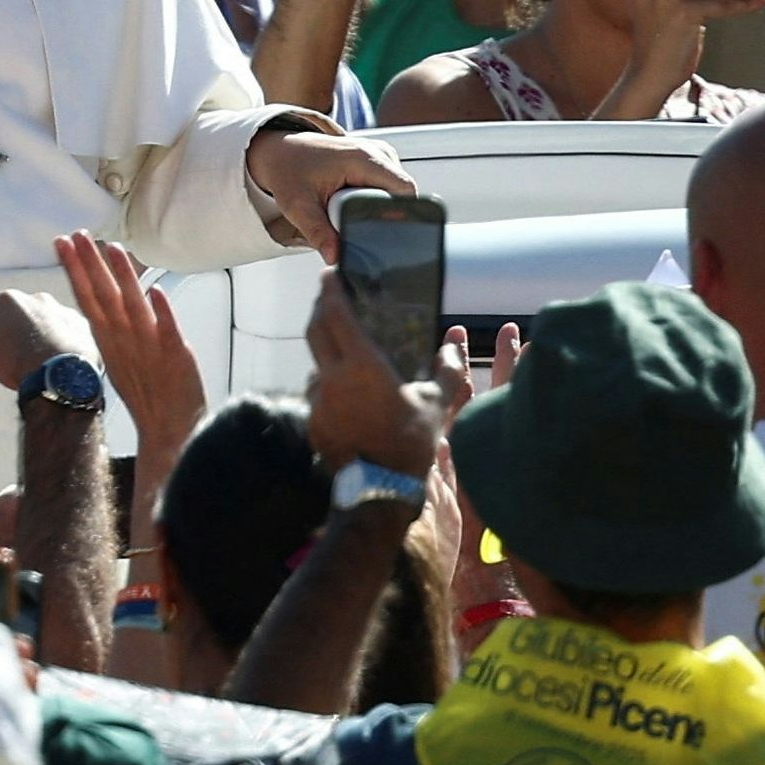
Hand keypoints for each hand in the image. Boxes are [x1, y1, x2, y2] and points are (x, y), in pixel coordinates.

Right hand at [0, 287, 97, 389]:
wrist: (62, 375)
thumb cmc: (17, 363)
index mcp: (7, 302)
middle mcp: (36, 298)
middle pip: (19, 309)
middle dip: (14, 321)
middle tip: (10, 338)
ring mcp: (62, 310)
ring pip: (46, 318)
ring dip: (40, 330)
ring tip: (38, 351)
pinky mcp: (83, 326)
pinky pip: (66, 331)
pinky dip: (61, 340)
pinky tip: (59, 355)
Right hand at [57, 234, 200, 463]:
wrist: (167, 430)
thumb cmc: (145, 394)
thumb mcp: (118, 358)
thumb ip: (112, 328)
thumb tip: (104, 301)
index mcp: (109, 339)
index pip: (88, 297)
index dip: (75, 269)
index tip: (63, 243)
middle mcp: (124, 340)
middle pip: (103, 296)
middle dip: (88, 264)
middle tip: (76, 234)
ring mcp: (149, 347)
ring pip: (132, 306)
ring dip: (122, 278)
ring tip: (112, 249)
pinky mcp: (175, 356)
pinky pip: (168, 330)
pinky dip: (162, 312)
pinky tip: (156, 291)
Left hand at [244, 126, 418, 259]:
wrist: (280, 151)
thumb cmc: (289, 170)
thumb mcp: (298, 205)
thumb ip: (317, 232)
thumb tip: (335, 257)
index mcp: (364, 158)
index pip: (404, 191)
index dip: (398, 215)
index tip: (381, 234)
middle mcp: (377, 152)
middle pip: (402, 195)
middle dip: (383, 215)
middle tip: (351, 222)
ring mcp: (379, 155)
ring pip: (396, 193)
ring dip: (377, 208)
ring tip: (346, 209)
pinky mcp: (376, 162)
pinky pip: (388, 188)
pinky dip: (374, 199)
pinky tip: (351, 202)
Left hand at [304, 281, 460, 476]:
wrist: (379, 491)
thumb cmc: (411, 444)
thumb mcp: (436, 405)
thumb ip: (447, 371)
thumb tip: (453, 346)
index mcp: (360, 365)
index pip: (335, 314)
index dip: (330, 290)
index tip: (329, 273)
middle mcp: (331, 378)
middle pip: (315, 331)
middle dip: (321, 309)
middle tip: (330, 296)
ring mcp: (317, 402)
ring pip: (316, 364)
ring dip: (326, 353)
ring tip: (345, 352)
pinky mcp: (312, 423)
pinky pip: (317, 394)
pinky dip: (328, 385)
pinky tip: (345, 393)